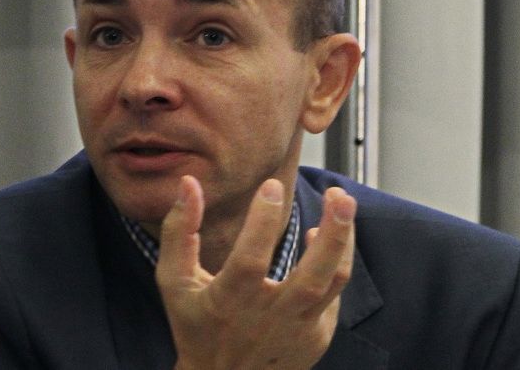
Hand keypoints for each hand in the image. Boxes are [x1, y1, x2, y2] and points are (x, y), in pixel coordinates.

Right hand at [156, 175, 356, 369]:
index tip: (271, 186)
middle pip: (314, 274)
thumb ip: (179, 232)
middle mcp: (269, 318)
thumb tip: (189, 184)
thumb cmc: (195, 326)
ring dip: (344, 239)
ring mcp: (298, 329)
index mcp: (229, 302)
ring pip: (335, 281)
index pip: (250, 260)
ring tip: (343, 203)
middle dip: (334, 231)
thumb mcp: (175, 282)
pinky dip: (335, 262)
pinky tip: (326, 238)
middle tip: (340, 195)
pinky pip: (334, 294)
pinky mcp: (317, 336)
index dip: (262, 222)